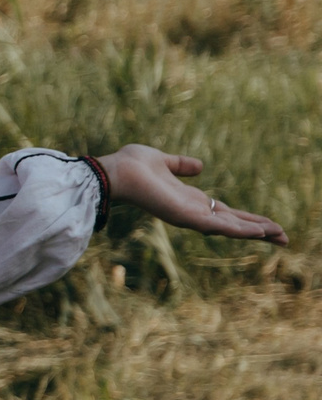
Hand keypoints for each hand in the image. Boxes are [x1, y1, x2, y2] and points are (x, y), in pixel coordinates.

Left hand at [98, 145, 287, 245]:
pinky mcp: (185, 217)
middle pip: (234, 224)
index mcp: (191, 200)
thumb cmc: (132, 165)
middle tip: (285, 238)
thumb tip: (200, 166)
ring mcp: (190, 216)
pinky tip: (259, 233)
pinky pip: (217, 225)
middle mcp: (193, 211)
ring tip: (280, 236)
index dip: (248, 219)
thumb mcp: (164, 161)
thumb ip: (182, 165)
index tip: (269, 226)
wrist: (114, 171)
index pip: (226, 213)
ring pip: (231, 228)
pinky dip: (238, 230)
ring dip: (256, 232)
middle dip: (260, 231)